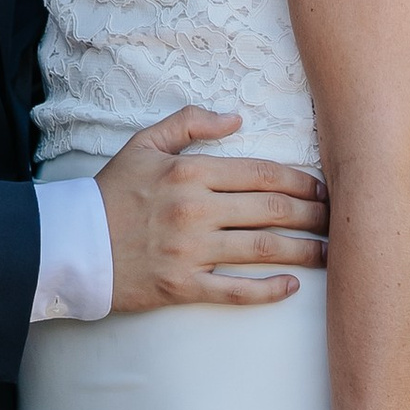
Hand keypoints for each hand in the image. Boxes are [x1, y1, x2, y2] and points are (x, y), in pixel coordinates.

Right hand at [97, 107, 327, 310]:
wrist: (72, 244)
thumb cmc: (110, 193)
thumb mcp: (144, 145)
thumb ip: (189, 123)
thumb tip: (235, 119)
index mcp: (190, 172)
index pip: (262, 174)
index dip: (300, 181)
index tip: (323, 189)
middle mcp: (195, 210)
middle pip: (272, 210)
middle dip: (312, 214)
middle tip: (338, 220)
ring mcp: (190, 251)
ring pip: (262, 249)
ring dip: (304, 251)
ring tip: (331, 253)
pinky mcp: (182, 286)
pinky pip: (235, 291)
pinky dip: (268, 290)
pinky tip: (292, 287)